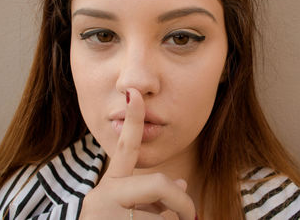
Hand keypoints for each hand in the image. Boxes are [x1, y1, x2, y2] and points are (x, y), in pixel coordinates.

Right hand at [80, 88, 195, 219]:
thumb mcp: (126, 208)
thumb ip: (152, 195)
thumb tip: (182, 188)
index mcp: (112, 184)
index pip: (125, 147)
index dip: (131, 120)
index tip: (135, 93)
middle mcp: (108, 195)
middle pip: (159, 184)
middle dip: (181, 202)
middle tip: (191, 212)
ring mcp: (110, 216)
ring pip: (164, 219)